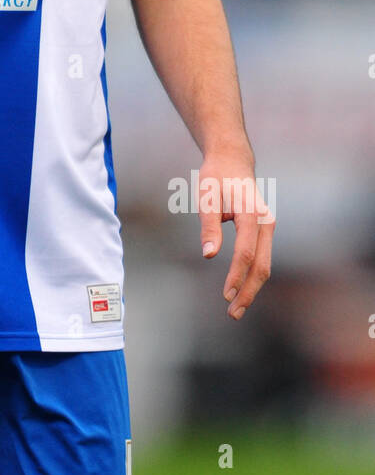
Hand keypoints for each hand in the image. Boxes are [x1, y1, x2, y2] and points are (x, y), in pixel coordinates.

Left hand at [197, 151, 273, 320]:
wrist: (232, 160)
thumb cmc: (216, 177)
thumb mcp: (206, 197)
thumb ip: (209, 226)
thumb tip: (209, 255)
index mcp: (250, 213)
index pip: (246, 252)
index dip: (236, 276)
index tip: (225, 294)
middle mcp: (265, 222)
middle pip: (261, 265)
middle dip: (248, 291)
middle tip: (232, 314)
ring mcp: (268, 227)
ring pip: (264, 265)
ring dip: (251, 288)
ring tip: (235, 309)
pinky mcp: (265, 231)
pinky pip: (262, 258)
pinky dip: (253, 277)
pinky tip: (241, 291)